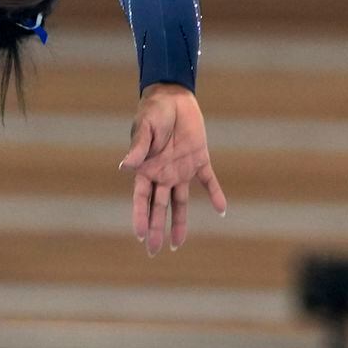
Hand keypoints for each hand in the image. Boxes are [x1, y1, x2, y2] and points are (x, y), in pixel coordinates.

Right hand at [120, 84, 228, 254]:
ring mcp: (181, 170)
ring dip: (179, 222)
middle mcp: (162, 174)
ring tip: (177, 245)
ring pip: (180, 202)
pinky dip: (216, 195)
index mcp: (146, 168)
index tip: (140, 235)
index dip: (140, 216)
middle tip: (154, 250)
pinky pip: (209, 181)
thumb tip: (124, 167)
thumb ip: (138, 148)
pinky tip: (222, 211)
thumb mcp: (145, 128)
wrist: (173, 96)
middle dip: (156, 228)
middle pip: (159, 206)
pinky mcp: (199, 160)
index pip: (142, 198)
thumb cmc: (153, 111)